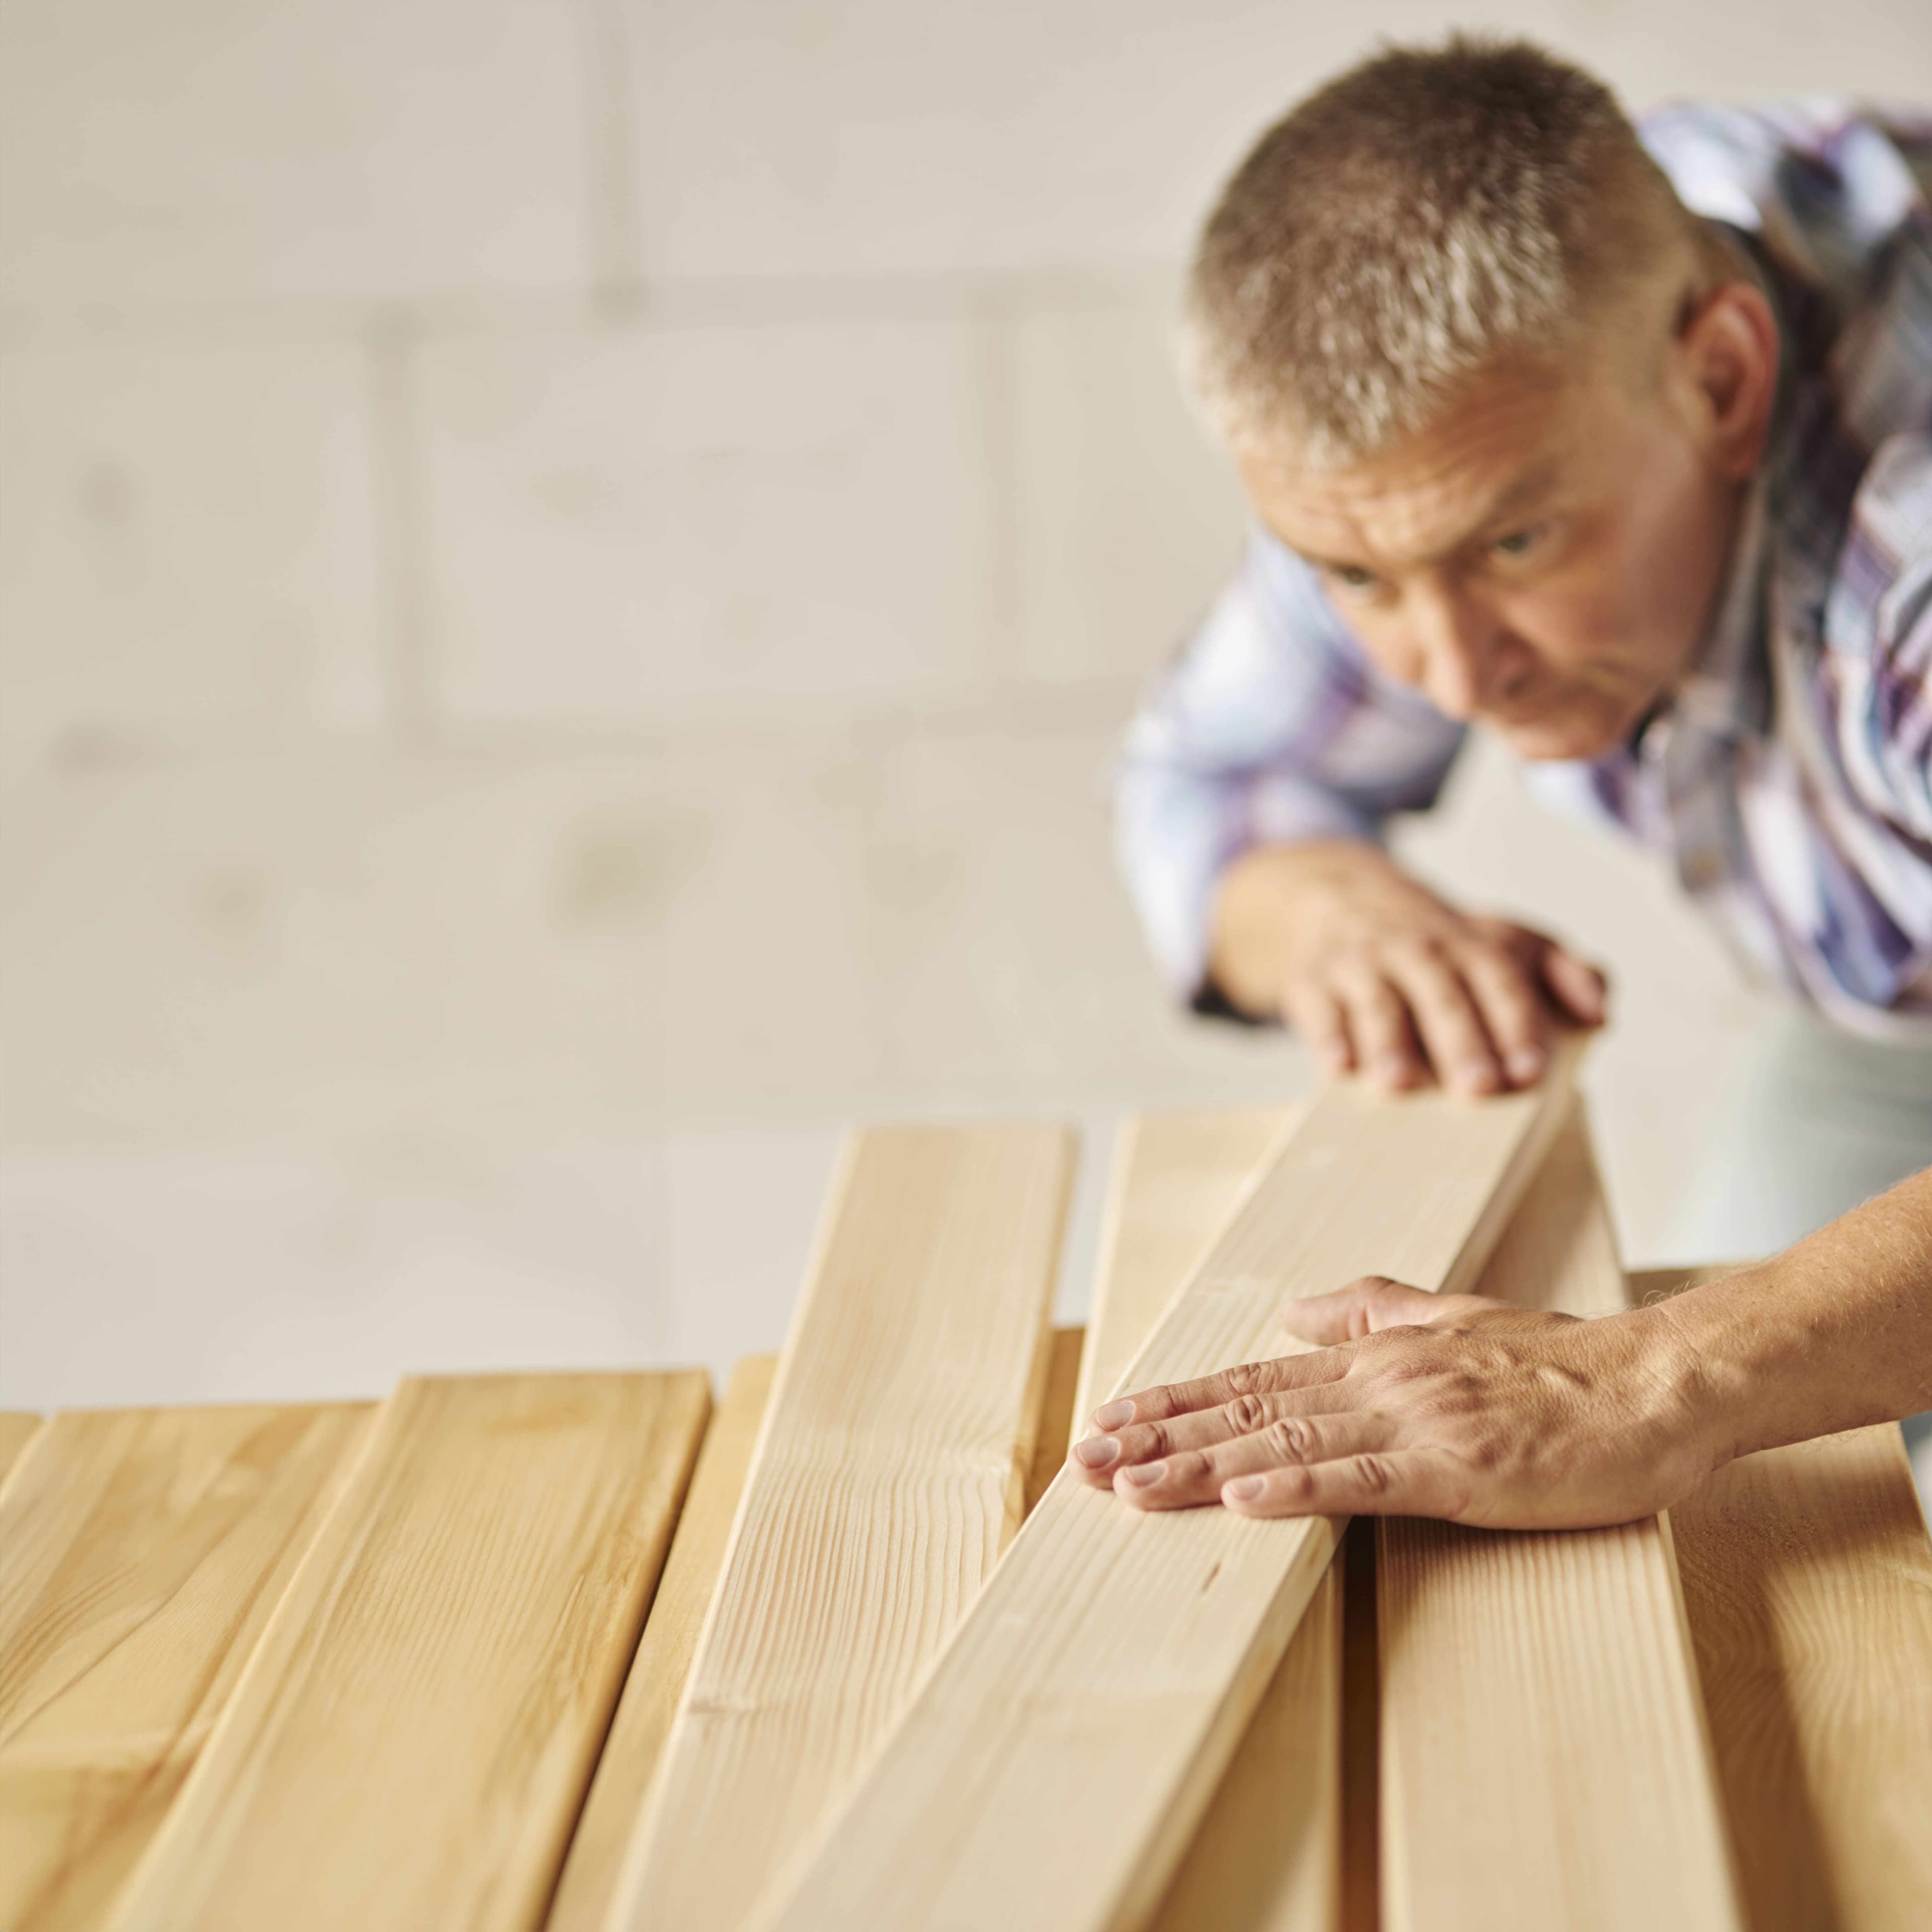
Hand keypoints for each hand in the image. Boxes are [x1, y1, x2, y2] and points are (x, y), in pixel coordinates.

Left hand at [1067, 1276, 1712, 1529]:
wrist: (1652, 1383)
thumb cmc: (1558, 1365)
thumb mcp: (1453, 1321)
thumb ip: (1371, 1308)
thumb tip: (1295, 1311)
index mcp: (1375, 1357)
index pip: (1253, 1380)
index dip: (1176, 1401)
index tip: (1111, 1420)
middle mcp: (1380, 1383)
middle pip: (1249, 1411)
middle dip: (1161, 1437)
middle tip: (1086, 1459)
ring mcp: (1416, 1423)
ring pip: (1286, 1442)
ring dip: (1201, 1466)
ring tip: (1131, 1484)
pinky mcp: (1459, 1467)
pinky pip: (1365, 1479)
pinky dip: (1299, 1486)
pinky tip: (1243, 1497)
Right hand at [1208, 841, 1605, 1096]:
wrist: (1339, 893)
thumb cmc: (1436, 939)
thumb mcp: (1503, 939)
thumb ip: (1562, 971)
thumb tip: (1601, 1010)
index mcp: (1469, 945)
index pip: (1500, 981)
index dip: (1517, 1023)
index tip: (1530, 1069)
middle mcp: (1416, 949)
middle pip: (1442, 994)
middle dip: (1461, 1040)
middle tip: (1477, 1087)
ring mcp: (1361, 963)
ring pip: (1377, 1002)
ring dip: (1389, 1042)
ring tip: (1399, 1084)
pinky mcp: (1312, 980)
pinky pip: (1318, 1008)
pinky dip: (1328, 1036)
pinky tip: (1339, 1066)